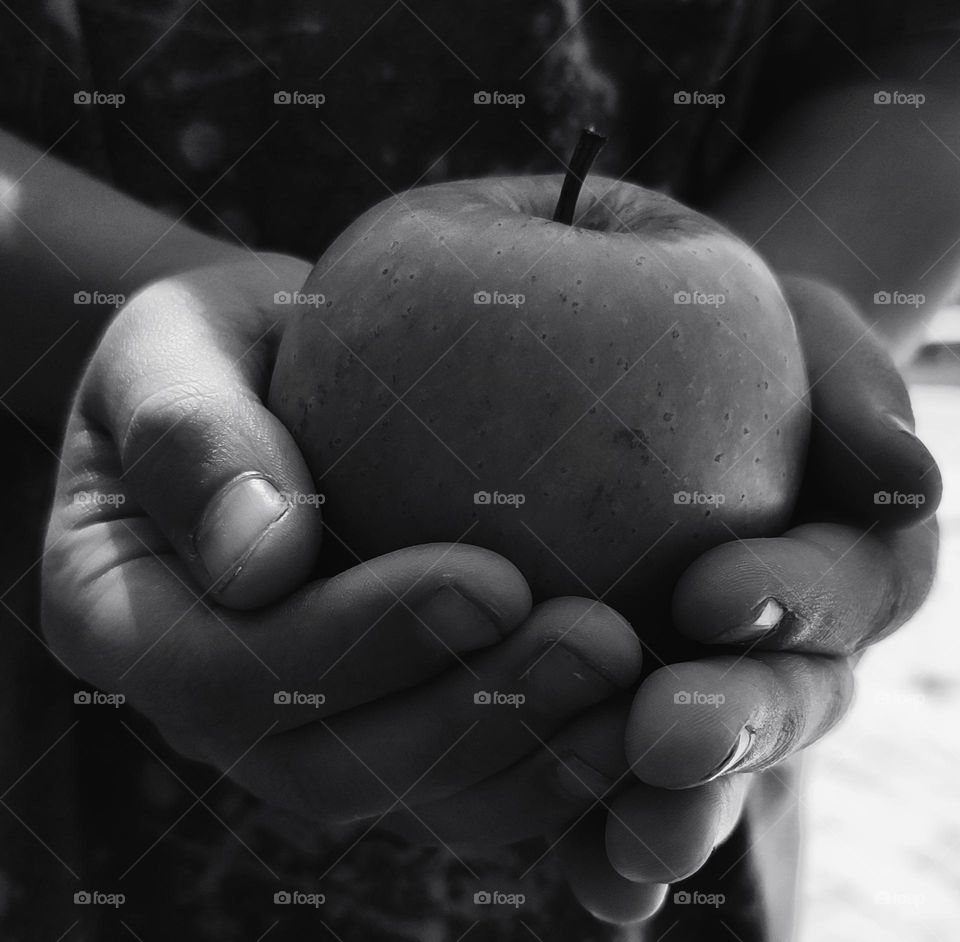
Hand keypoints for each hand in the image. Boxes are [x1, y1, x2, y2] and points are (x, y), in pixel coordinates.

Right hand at [41, 254, 643, 834]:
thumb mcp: (172, 348)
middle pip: (331, 767)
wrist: (268, 373)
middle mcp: (217, 703)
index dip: (356, 648)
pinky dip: (557, 768)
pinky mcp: (389, 719)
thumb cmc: (215, 346)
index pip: (226, 676)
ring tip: (641, 687)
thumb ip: (187, 435)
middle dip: (473, 718)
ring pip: (414, 796)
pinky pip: (469, 777)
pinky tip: (640, 717)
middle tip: (602, 645)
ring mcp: (305, 725)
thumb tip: (259, 559)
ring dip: (536, 761)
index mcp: (130, 621)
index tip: (490, 579)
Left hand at [554, 275, 941, 922]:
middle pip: (785, 704)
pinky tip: (588, 882)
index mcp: (839, 563)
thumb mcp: (806, 339)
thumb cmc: (741, 347)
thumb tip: (909, 474)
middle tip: (668, 737)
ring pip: (711, 771)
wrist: (654, 372)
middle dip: (735, 727)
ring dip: (676, 812)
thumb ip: (858, 400)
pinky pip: (624, 788)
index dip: (795, 602)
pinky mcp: (625, 713)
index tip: (713, 595)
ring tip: (630, 847)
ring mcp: (709, 689)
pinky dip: (612, 842)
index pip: (843, 589)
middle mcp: (786, 647)